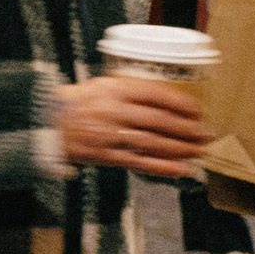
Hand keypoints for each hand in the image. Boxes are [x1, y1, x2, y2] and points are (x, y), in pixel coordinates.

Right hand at [56, 76, 208, 178]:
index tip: (197, 110)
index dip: (180, 103)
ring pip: (153, 143)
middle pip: (158, 121)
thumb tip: (169, 98)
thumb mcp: (102, 84)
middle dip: (186, 129)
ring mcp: (110, 135)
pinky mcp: (107, 155)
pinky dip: (163, 167)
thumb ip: (132, 89)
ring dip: (180, 148)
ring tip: (199, 150)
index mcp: (114, 88)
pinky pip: (140, 162)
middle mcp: (113, 111)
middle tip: (205, 134)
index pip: (155, 94)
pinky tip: (181, 169)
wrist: (49, 123)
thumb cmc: (80, 102)